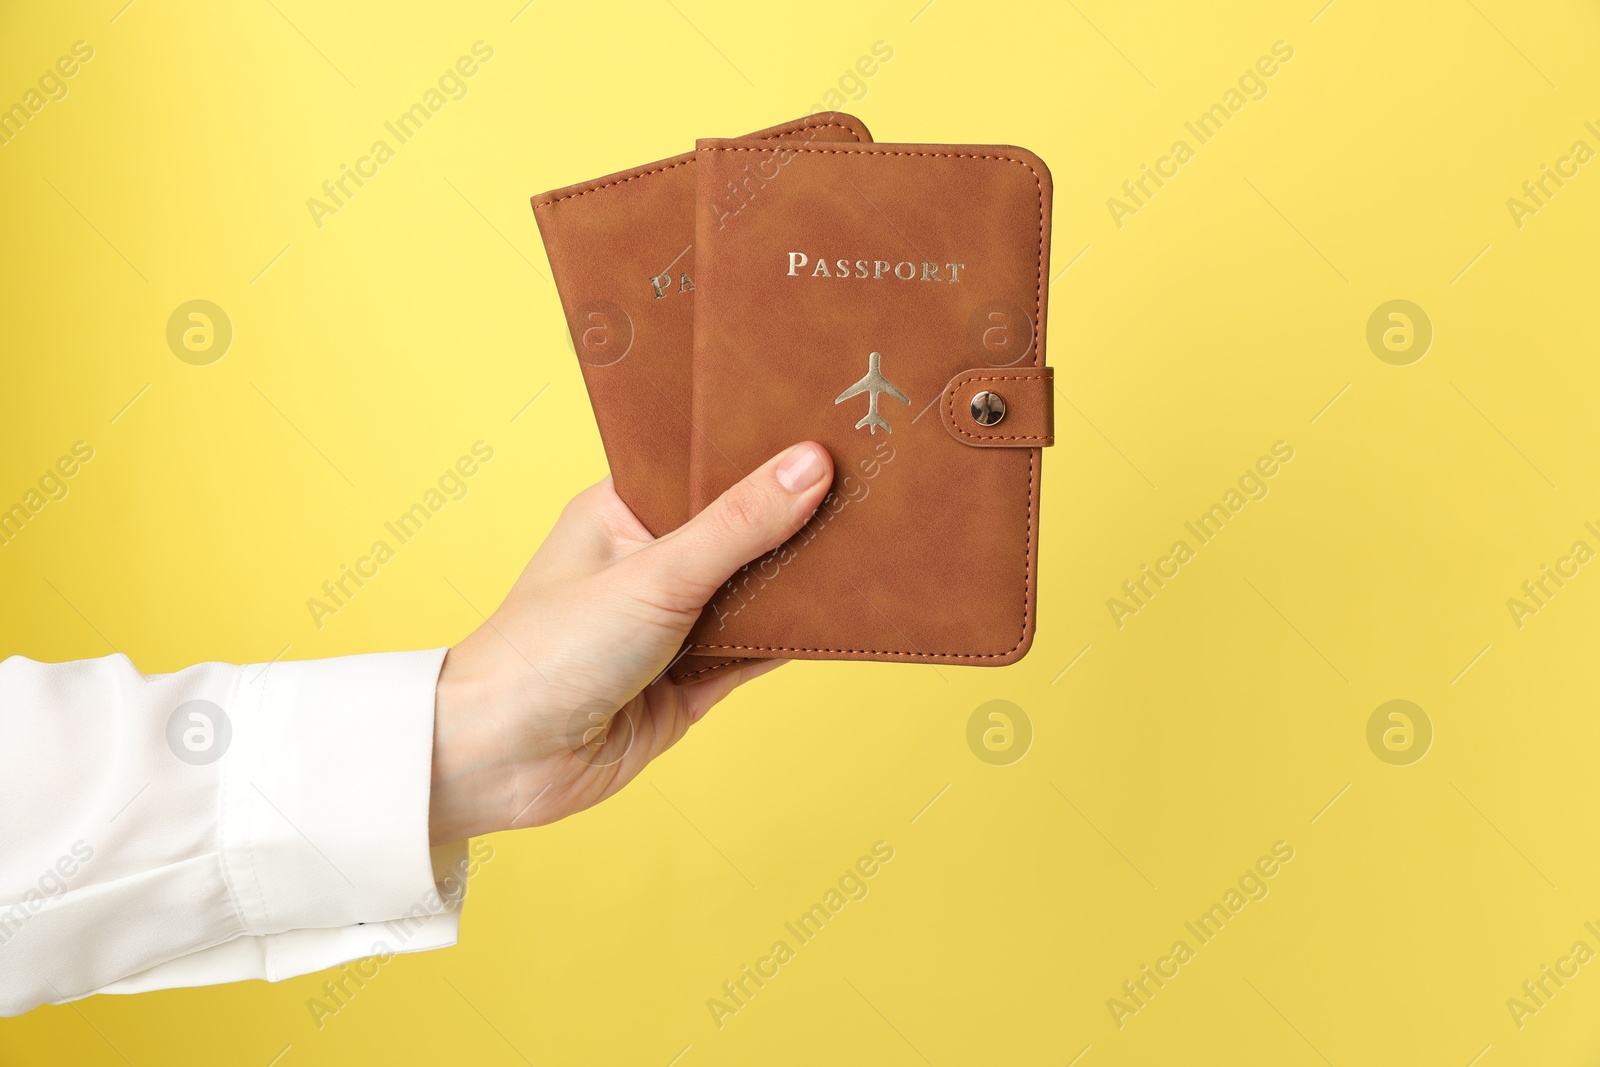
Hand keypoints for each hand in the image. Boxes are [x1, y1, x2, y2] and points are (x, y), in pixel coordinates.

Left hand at [427, 442, 833, 842]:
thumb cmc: (549, 651)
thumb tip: (811, 467)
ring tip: (868, 541)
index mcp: (622, 512)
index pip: (704, 468)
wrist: (504, 762)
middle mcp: (647, 563)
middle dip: (791, 517)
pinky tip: (841, 615)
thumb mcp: (655, 574)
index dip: (761, 451)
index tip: (827, 427)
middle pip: (737, 531)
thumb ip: (738, 526)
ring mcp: (670, 624)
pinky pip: (754, 651)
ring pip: (751, 592)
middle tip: (866, 481)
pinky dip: (790, 638)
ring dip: (796, 580)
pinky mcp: (689, 682)